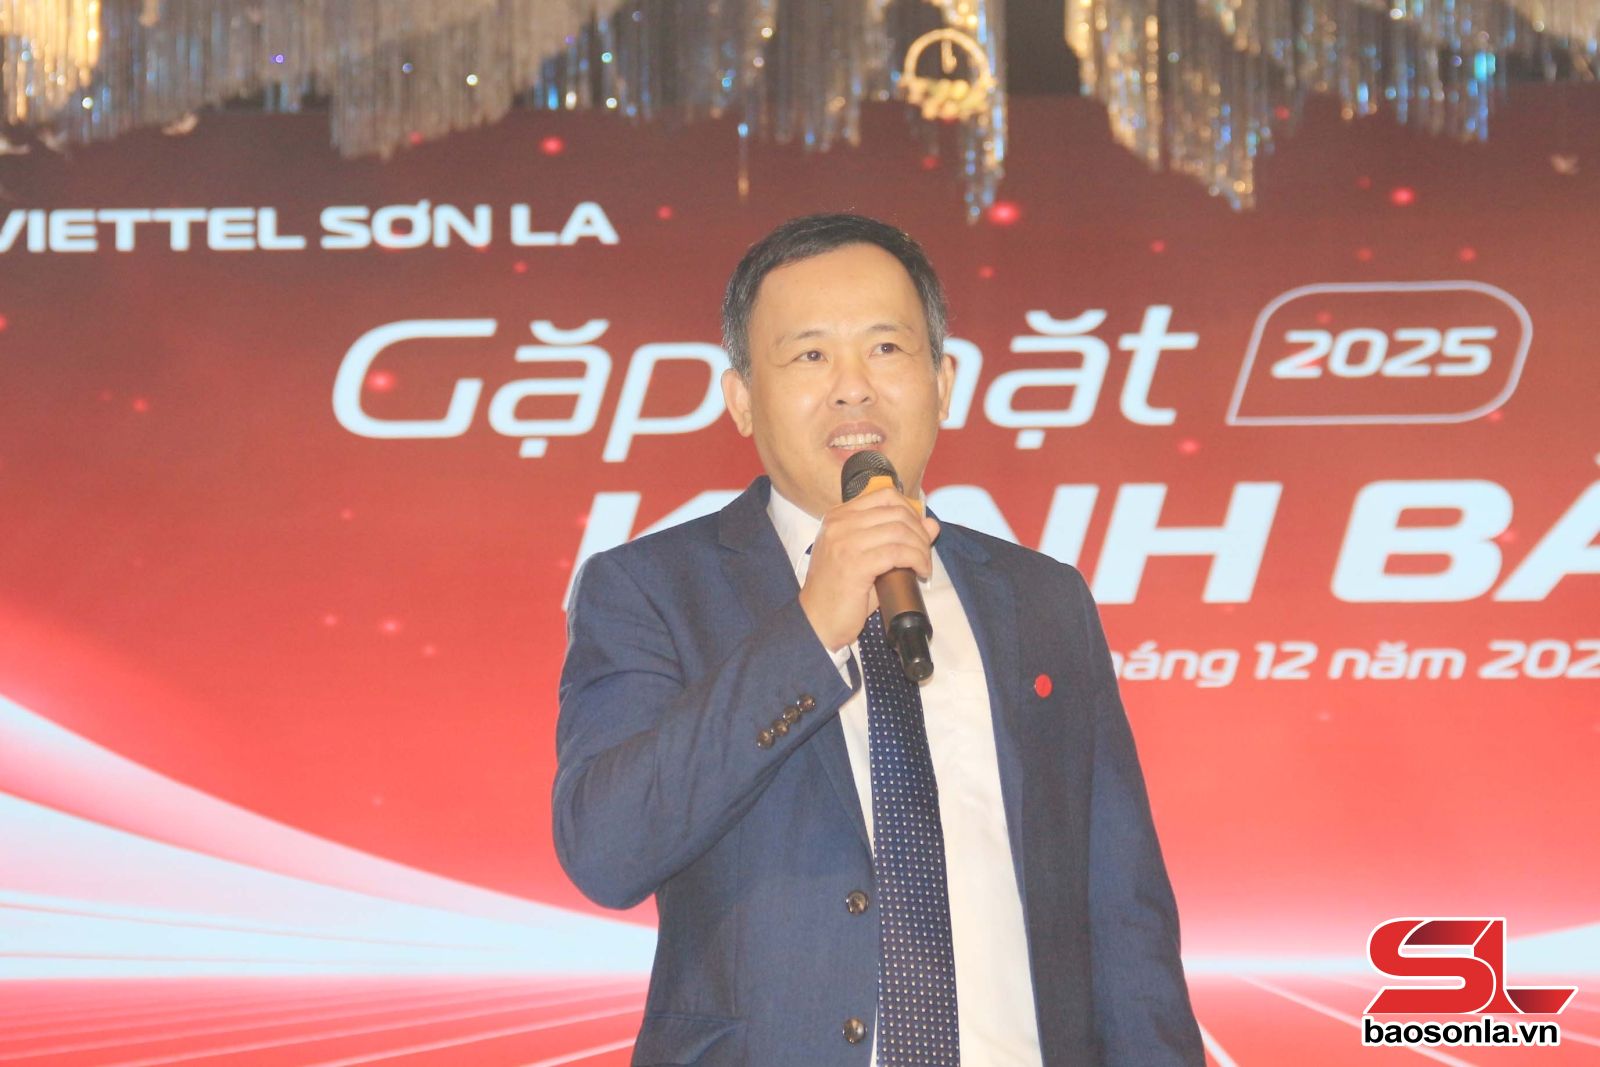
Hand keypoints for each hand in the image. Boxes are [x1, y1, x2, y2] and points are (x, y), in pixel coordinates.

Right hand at [798, 486, 940, 652]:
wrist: (816, 620)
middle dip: (920, 532)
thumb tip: (931, 523)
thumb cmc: (841, 591)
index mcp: (839, 517)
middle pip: (896, 512)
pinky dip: (916, 561)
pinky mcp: (854, 564)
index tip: (919, 532)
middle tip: (925, 553)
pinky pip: (897, 553)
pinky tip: (920, 572)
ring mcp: (845, 543)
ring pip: (900, 531)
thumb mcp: (868, 557)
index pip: (885, 495)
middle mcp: (840, 524)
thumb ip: (896, 538)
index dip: (911, 511)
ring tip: (923, 565)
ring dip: (921, 548)